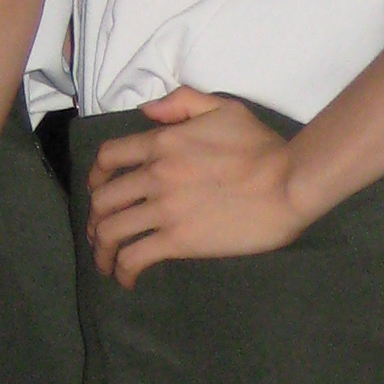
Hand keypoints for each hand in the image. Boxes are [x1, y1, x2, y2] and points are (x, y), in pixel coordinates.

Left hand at [85, 90, 305, 284]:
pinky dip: (123, 270)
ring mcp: (164, 209)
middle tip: (101, 231)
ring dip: (102, 249)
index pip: (109, 158)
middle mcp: (155, 175)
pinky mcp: (178, 240)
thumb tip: (148, 113)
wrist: (288, 182)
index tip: (97, 189)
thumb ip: (182, 103)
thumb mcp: (223, 108)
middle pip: (103, 199)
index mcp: (162, 143)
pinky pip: (134, 257)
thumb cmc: (263, 147)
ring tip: (106, 262)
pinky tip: (127, 280)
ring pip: (111, 231)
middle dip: (95, 218)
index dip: (95, 176)